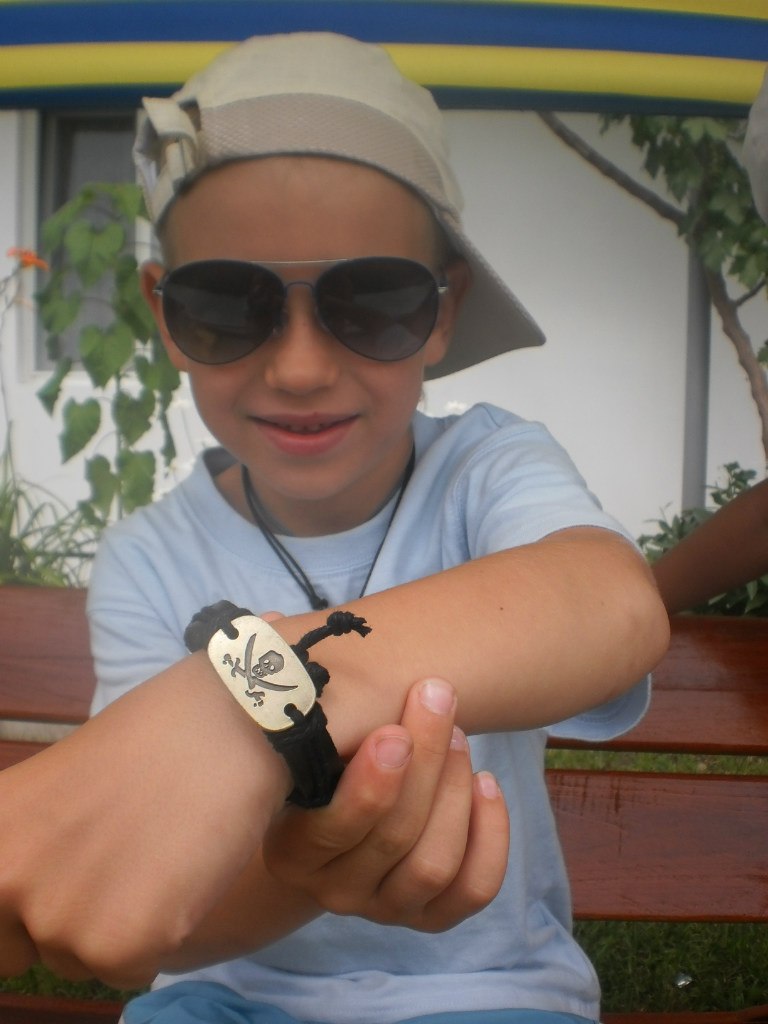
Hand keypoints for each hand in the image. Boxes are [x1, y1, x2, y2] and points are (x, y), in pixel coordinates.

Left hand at [0, 654, 290, 988]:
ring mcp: (58, 918)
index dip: (22, 909)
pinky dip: (159, 936)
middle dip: (63, 920)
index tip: (65, 876)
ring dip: (115, 927)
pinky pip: (130, 970)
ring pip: (79, 961)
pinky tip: (178, 874)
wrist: (225, 726)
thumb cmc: (151, 739)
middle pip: (21, 948)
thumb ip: (23, 845)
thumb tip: (24, 896)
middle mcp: (3, 881)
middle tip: (114, 861)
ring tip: (153, 854)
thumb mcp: (50, 787)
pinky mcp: (119, 944)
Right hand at [263, 677, 508, 931]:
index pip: (334, 829)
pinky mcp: (431, 916)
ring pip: (434, 864)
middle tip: (437, 699)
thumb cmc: (326, 757)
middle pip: (394, 837)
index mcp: (292, 852)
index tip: (395, 731)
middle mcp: (335, 892)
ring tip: (458, 737)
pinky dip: (491, 835)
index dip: (372, 783)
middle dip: (425, 762)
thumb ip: (315, 711)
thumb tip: (299, 643)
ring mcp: (385, 908)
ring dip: (454, 791)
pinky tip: (487, 783)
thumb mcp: (310, 739)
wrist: (338, 812)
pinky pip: (473, 888)